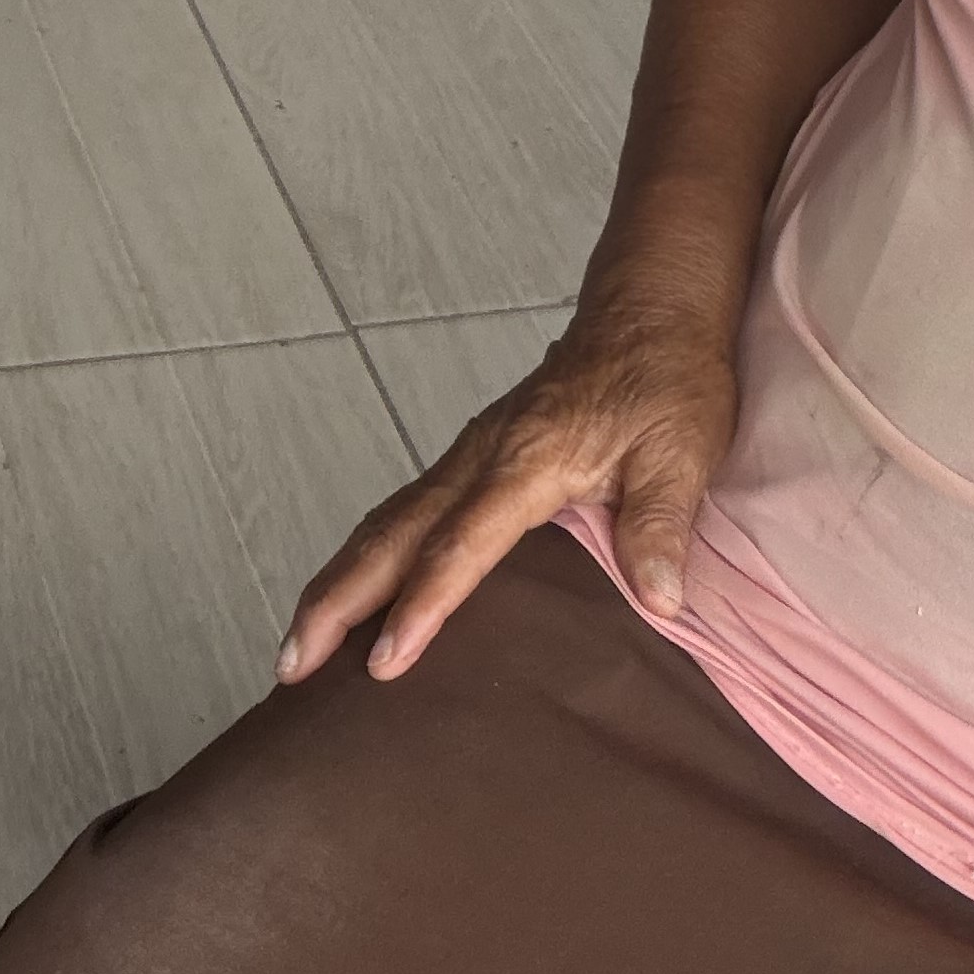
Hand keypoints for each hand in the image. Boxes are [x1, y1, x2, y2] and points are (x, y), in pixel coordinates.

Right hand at [279, 297, 736, 686]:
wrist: (647, 307)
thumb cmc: (666, 375)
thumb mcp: (682, 449)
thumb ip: (660, 523)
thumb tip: (659, 601)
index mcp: (527, 460)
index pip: (459, 545)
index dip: (421, 607)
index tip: (386, 663)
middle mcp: (481, 456)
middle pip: (388, 534)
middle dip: (335, 602)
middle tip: (292, 667)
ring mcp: (470, 454)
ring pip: (384, 522)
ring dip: (337, 583)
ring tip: (300, 646)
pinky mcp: (473, 456)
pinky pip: (405, 511)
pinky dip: (367, 556)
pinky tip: (358, 590)